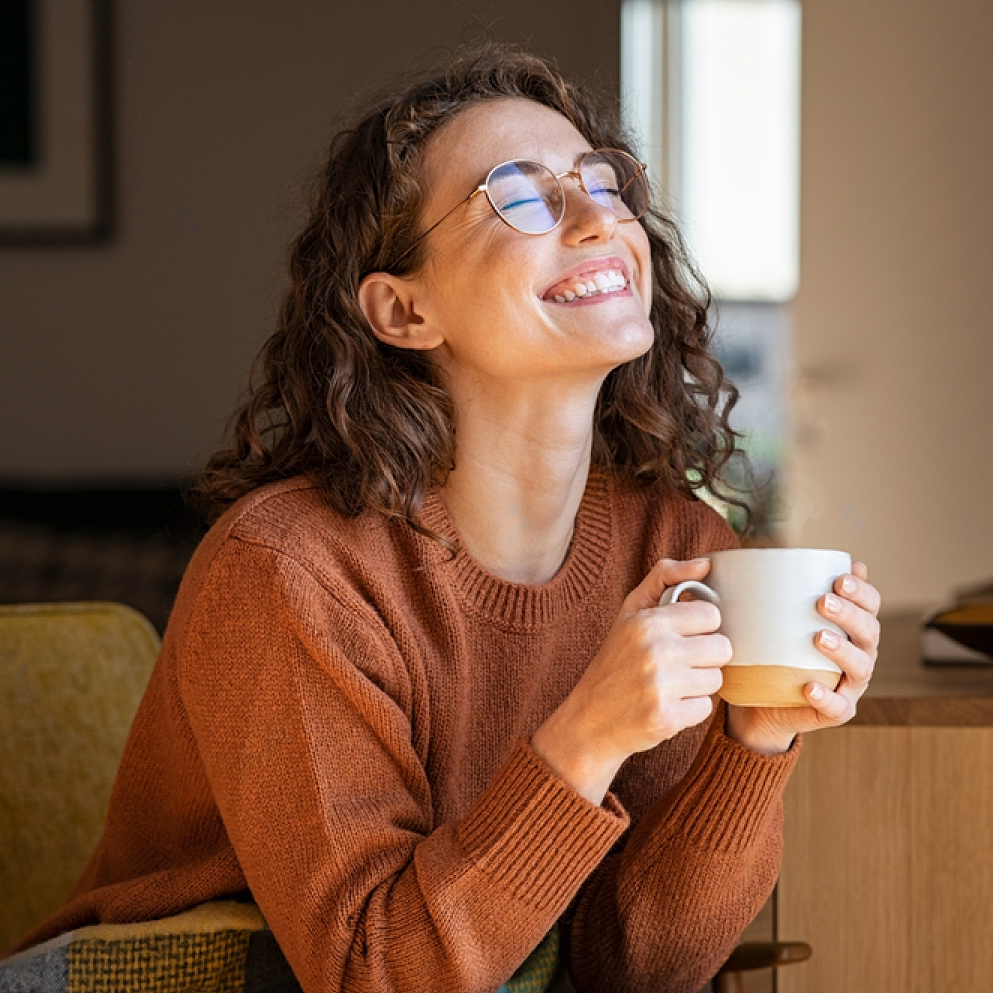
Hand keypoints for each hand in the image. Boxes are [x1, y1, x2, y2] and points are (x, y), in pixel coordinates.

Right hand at [531, 557, 730, 803]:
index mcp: (648, 622)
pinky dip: (690, 709)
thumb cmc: (615, 662)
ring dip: (698, 684)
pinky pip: (706, 708)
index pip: (711, 615)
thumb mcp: (630, 613)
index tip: (683, 636)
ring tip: (670, 685)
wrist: (589, 720)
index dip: (701, 627)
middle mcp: (655, 651)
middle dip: (705, 657)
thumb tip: (706, 563)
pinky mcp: (667, 718)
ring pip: (716, 679)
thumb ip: (665, 578)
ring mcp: (661, 687)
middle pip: (722, 648)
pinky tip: (667, 705)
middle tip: (679, 664)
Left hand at [725, 561, 881, 753]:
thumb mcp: (774, 618)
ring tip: (819, 638)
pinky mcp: (836, 711)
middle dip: (850, 614)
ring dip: (843, 650)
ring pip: (860, 667)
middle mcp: (859, 654)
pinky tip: (810, 687)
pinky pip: (837, 706)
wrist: (762, 701)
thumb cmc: (772, 650)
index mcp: (851, 627)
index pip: (870, 604)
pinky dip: (826, 697)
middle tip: (823, 602)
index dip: (862, 590)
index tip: (839, 578)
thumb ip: (778, 590)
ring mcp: (850, 685)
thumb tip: (762, 554)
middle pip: (869, 631)